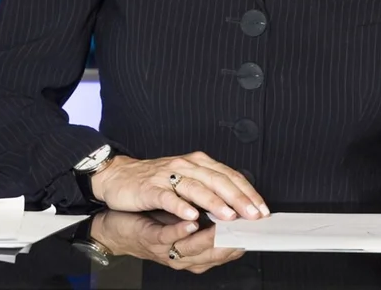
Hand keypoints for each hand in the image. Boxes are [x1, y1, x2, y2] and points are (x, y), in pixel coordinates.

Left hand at [88, 210, 244, 273]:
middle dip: (234, 238)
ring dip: (211, 236)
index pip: (226, 251)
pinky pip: (168, 239)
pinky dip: (181, 231)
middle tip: (250, 222)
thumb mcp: (186, 220)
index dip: (243, 239)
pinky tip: (192, 221)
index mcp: (197, 252)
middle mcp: (185, 256)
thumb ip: (209, 216)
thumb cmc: (154, 221)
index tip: (259, 225)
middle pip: (214, 253)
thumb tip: (236, 203)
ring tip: (227, 219)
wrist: (118, 223)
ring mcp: (168, 250)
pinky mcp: (151, 240)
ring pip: (194, 249)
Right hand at [92, 152, 268, 221]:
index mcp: (198, 163)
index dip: (247, 192)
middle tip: (252, 214)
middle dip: (238, 198)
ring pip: (196, 187)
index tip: (262, 209)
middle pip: (217, 180)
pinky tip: (191, 216)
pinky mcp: (150, 188)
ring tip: (229, 216)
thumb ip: (209, 188)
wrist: (119, 176)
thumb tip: (239, 205)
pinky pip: (168, 197)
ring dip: (214, 202)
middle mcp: (186, 165)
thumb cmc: (155, 181)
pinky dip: (181, 206)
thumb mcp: (187, 180)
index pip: (229, 175)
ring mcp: (168, 175)